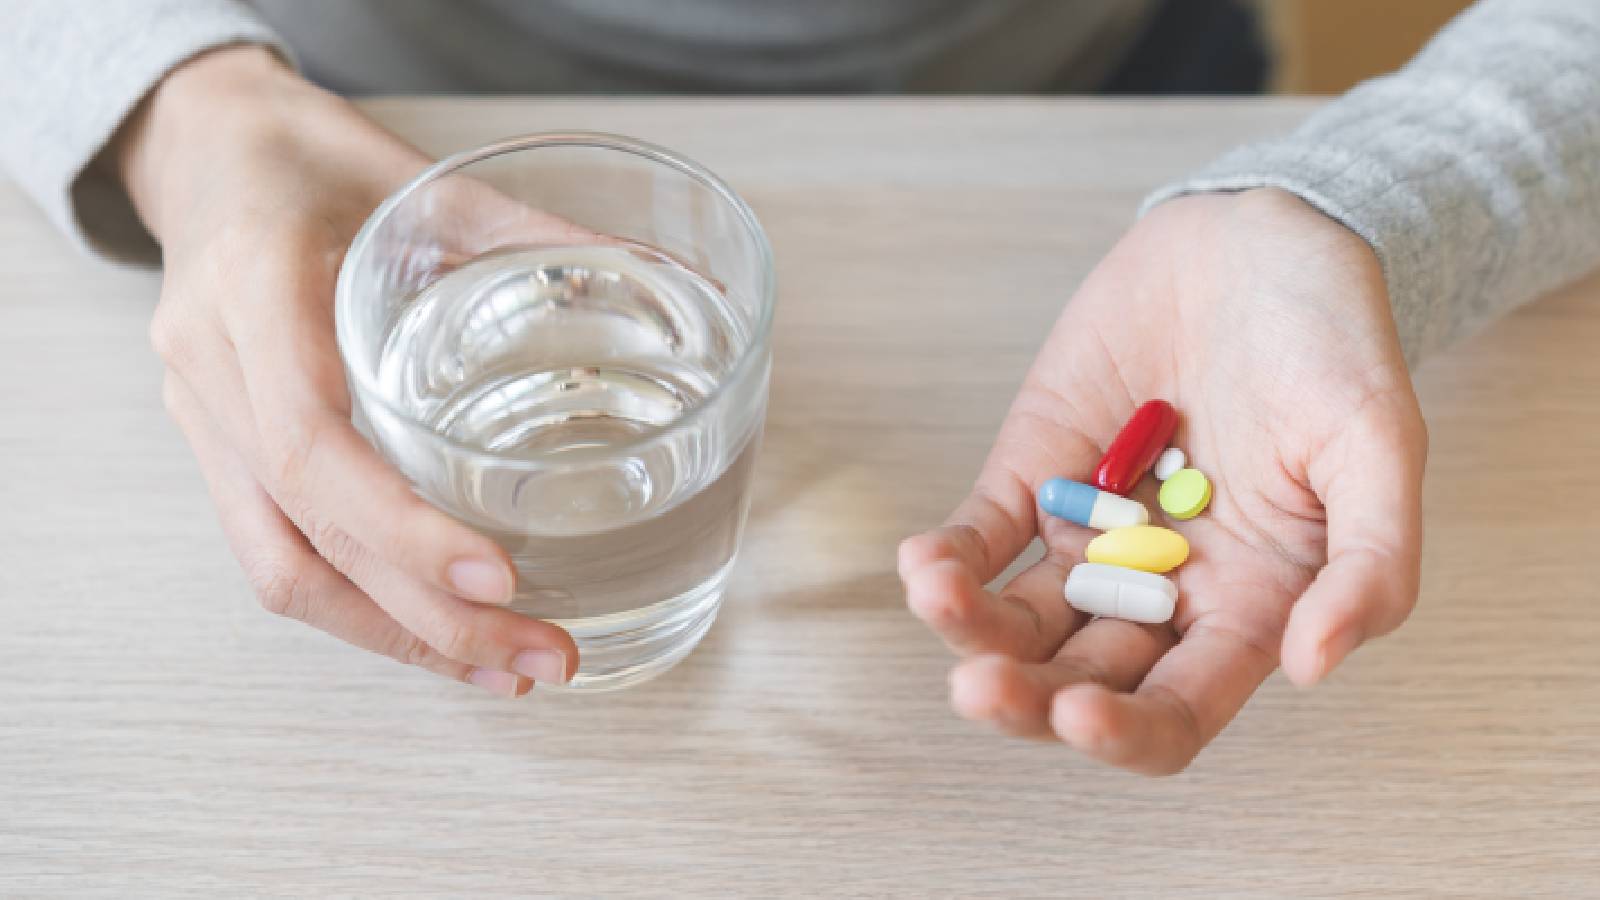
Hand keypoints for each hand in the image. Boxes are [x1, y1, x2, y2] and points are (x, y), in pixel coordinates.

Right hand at [121, 46, 580, 695]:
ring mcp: (202, 418)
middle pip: (306, 536)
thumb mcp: (423, 177)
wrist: (200, 148)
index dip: (405, 528)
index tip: (500, 580)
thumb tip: (668, 280)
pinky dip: (363, 608)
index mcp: (255, 288)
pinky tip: (440, 633)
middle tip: (544, 657)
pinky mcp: (217, 450)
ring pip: (282, 570)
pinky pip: (276, 552)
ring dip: (397, 638)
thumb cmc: (309, 157)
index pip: (315, 442)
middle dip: (428, 618)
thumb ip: (537, 236)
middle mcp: (212, 369)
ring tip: (506, 672)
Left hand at [899, 189, 1426, 773]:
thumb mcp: (1380, 447)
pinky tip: (924, 564)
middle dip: (1027, 696)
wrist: (1261, 242)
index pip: (1179, 710)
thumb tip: (1310, 665)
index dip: (1131, 733)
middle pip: (1080, 680)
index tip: (1083, 717)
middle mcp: (1157, 592)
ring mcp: (1088, 537)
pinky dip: (949, 558)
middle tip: (981, 688)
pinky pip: (981, 536)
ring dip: (969, 630)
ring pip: (1017, 620)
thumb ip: (1370, 562)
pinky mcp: (1033, 475)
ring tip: (938, 599)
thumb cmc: (1334, 347)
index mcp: (1245, 609)